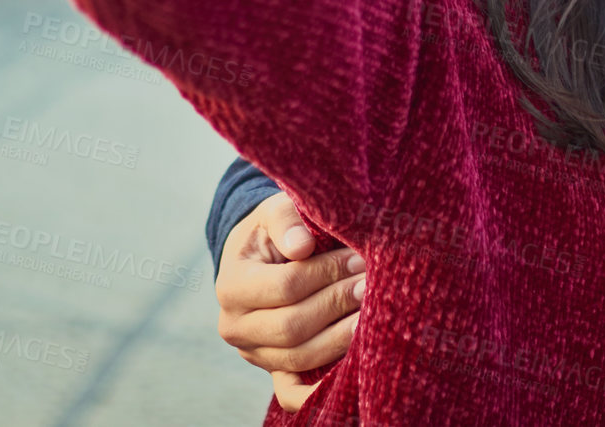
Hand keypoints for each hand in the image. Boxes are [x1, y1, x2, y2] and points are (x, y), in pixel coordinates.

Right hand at [216, 191, 365, 412]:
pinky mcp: (272, 371)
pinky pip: (292, 393)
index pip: (287, 286)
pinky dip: (319, 391)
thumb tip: (302, 246)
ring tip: (373, 314)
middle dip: (338, 305)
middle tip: (372, 286)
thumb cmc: (275, 231)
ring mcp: (253, 354)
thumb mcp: (275, 212)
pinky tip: (352, 369)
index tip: (360, 257)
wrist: (263, 258)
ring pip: (300, 358)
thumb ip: (286, 220)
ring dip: (342, 337)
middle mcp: (234, 326)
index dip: (327, 273)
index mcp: (231, 285)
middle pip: (293, 326)